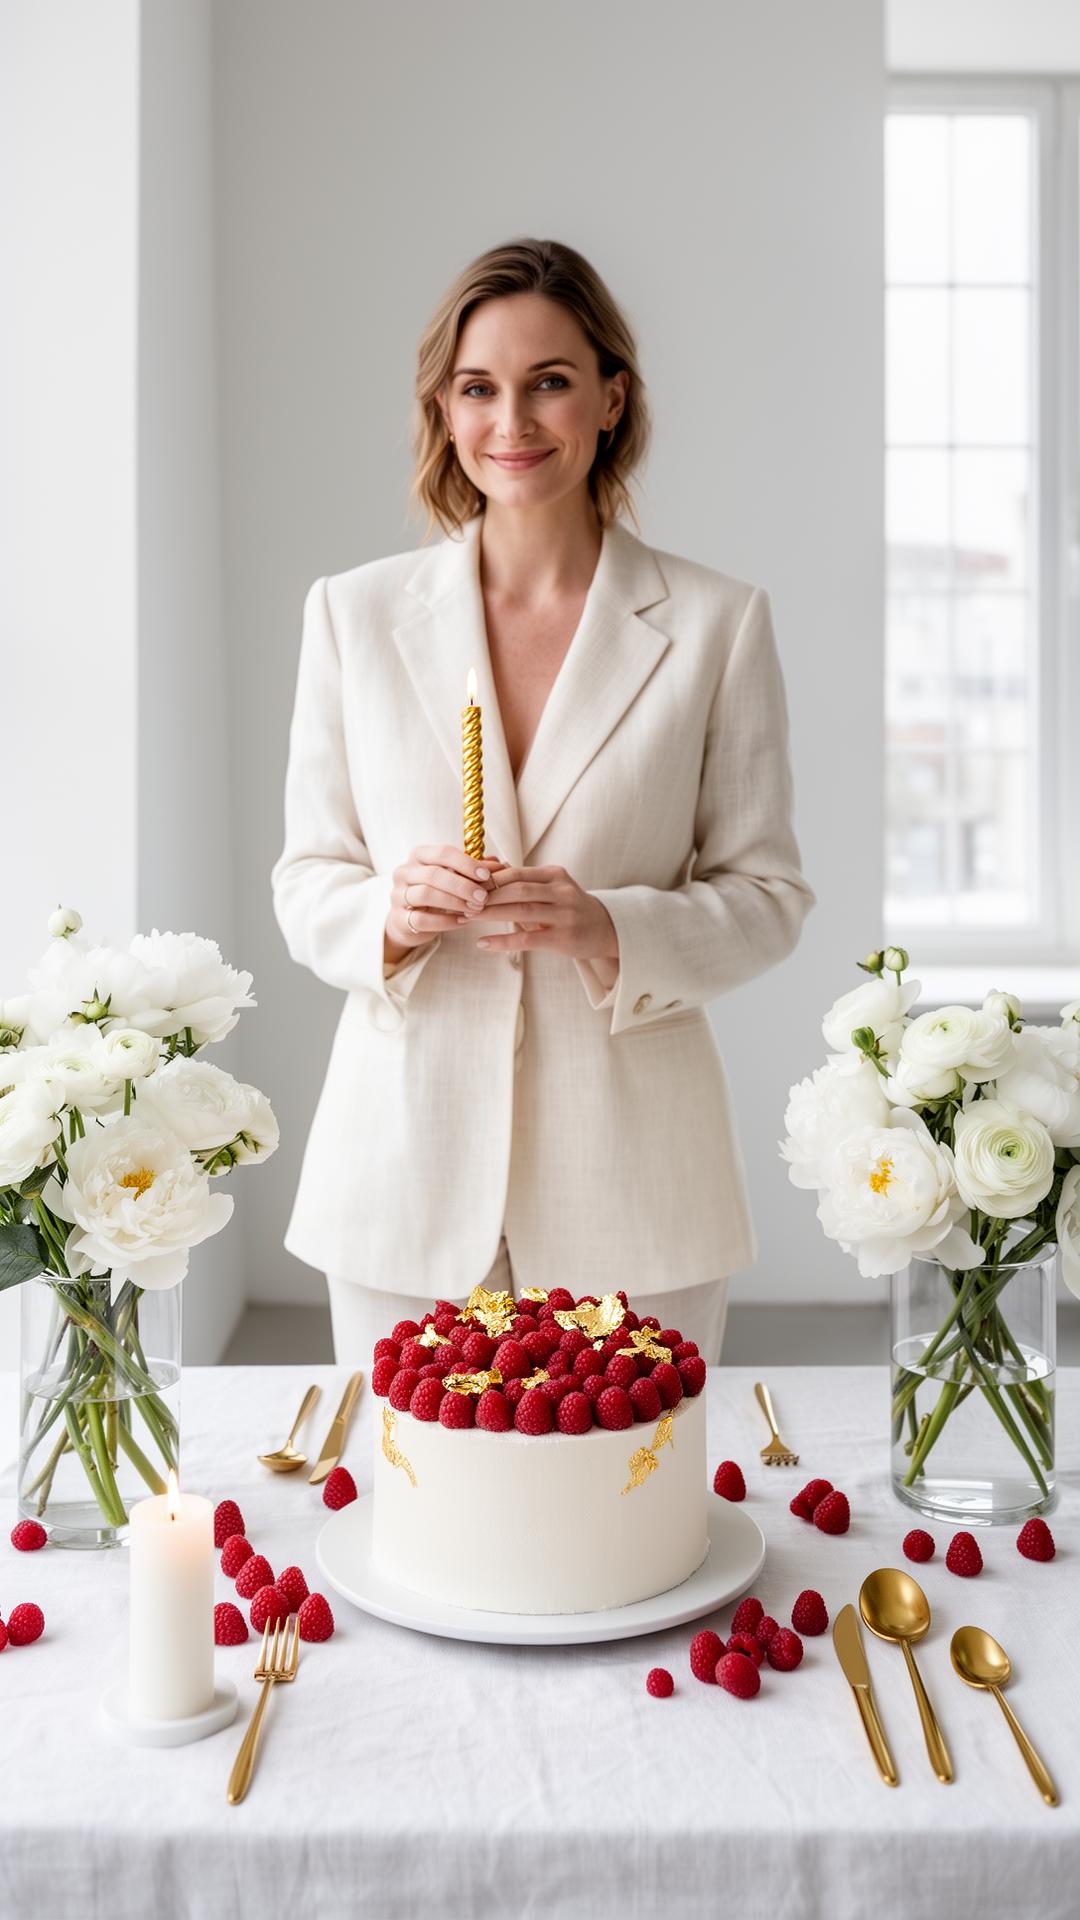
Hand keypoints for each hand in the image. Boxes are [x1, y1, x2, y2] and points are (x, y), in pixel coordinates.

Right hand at [385, 846, 504, 963]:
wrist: (410, 920)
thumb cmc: (437, 892)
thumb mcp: (455, 878)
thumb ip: (475, 871)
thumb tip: (500, 864)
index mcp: (419, 856)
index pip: (442, 853)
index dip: (466, 863)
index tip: (487, 876)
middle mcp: (404, 872)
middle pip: (433, 874)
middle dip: (462, 885)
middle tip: (483, 897)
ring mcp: (398, 895)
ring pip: (426, 895)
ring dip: (454, 902)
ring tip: (475, 909)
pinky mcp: (398, 918)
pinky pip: (422, 919)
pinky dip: (445, 921)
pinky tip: (463, 922)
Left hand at [459, 863, 619, 961]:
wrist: (605, 929)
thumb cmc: (568, 908)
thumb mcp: (551, 888)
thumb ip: (523, 882)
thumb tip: (485, 871)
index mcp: (554, 875)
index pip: (515, 873)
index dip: (489, 879)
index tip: (465, 885)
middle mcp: (561, 891)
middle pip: (516, 889)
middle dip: (486, 895)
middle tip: (461, 901)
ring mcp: (564, 914)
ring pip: (520, 910)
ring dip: (490, 914)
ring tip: (467, 918)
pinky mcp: (563, 938)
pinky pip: (527, 939)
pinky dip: (502, 941)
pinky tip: (483, 943)